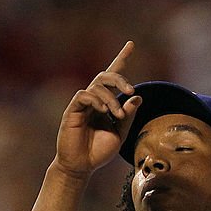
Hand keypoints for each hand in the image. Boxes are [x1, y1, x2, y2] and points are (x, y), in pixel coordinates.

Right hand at [54, 40, 141, 177]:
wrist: (82, 166)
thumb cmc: (98, 151)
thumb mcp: (119, 134)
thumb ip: (128, 116)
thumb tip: (137, 97)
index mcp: (105, 103)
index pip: (113, 76)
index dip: (121, 59)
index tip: (131, 44)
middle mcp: (94, 100)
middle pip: (106, 76)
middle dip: (120, 79)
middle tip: (131, 90)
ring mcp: (82, 104)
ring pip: (97, 86)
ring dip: (112, 99)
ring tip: (117, 115)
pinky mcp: (73, 110)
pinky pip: (84, 95)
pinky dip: (96, 100)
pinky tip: (103, 110)